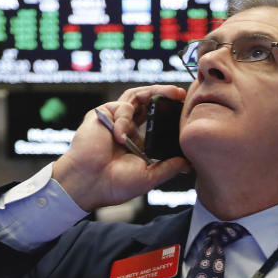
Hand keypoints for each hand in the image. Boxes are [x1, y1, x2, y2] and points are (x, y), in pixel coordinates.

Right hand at [53, 85, 190, 211]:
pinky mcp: (102, 115)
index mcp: (136, 143)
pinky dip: (125, 119)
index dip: (169, 113)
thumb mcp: (149, 177)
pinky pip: (121, 106)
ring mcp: (114, 120)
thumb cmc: (113, 185)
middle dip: (164, 94)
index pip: (155, 120)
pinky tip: (121, 137)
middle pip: (146, 102)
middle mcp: (126, 129)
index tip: (185, 110)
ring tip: (171, 93)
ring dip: (154, 92)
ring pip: (135, 96)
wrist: (89, 184)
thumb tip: (189, 163)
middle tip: (181, 93)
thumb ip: (169, 167)